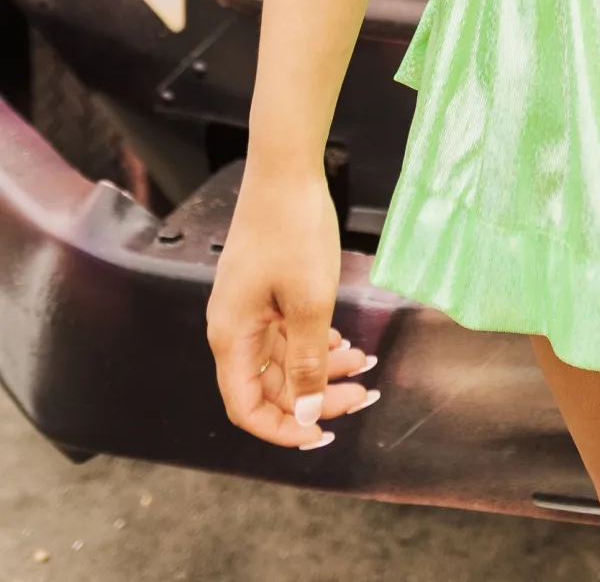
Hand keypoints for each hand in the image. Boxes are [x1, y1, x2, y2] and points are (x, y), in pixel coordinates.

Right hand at [206, 169, 379, 449]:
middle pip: (270, 385)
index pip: (247, 408)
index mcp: (231, 337)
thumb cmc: (294, 231)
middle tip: (362, 393)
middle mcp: (233, 327)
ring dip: (322, 367)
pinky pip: (286, 332)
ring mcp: (249, 307)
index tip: (323, 434)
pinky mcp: (265, 289)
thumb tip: (307, 414)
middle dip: (315, 396)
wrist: (286, 169)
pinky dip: (315, 342)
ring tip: (365, 363)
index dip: (282, 429)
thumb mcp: (310, 302)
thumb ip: (307, 362)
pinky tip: (345, 340)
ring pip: (283, 358)